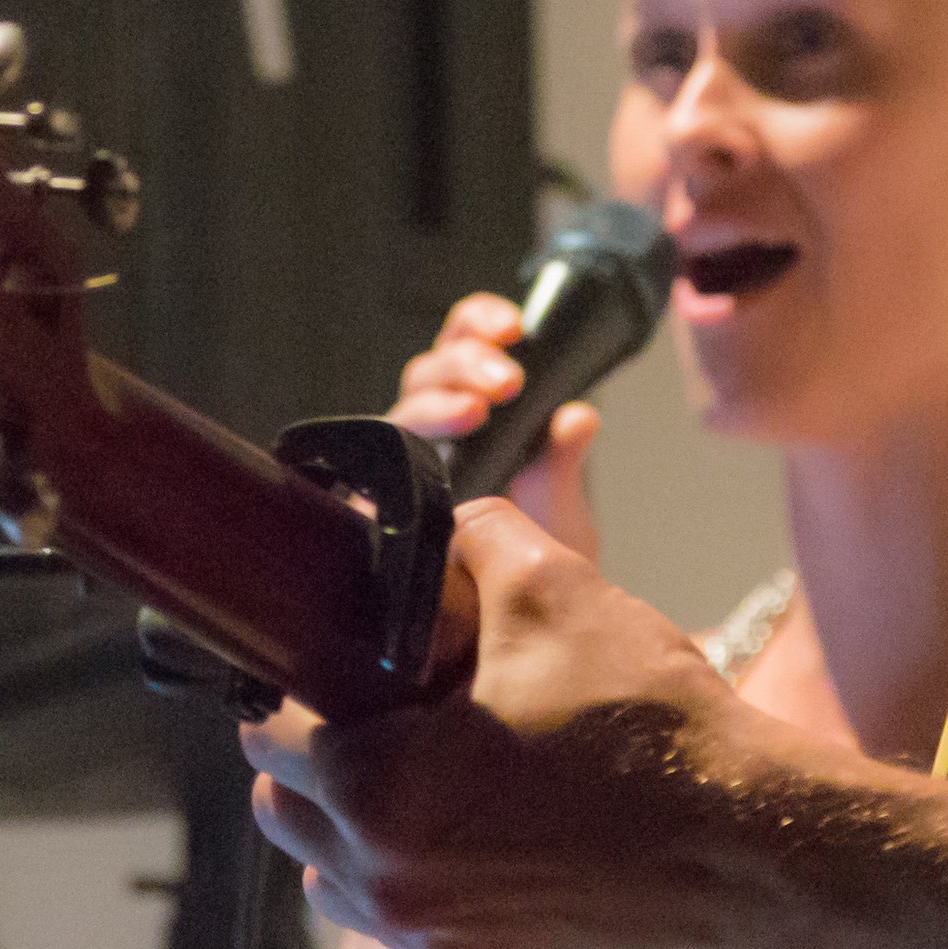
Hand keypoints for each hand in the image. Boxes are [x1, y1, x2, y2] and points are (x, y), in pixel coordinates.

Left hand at [244, 499, 820, 948]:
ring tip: (416, 747)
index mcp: (376, 790)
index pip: (268, 725)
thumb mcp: (552, 586)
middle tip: (381, 688)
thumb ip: (464, 536)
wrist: (744, 839)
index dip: (303, 669)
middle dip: (315, 739)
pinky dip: (392, 856)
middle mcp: (381, 875)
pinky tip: (455, 802)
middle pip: (280, 801)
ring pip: (322, 863)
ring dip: (343, 807)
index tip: (346, 642)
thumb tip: (419, 525)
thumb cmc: (648, 722)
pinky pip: (381, 903)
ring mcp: (422, 926)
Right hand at [386, 293, 603, 558]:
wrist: (512, 625)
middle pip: (428, 370)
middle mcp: (431, 429)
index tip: (514, 328)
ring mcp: (399, 463)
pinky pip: (368, 464)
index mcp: (474, 408)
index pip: (463, 342)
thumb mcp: (558, 507)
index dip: (479, 322)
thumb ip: (563, 459)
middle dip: (465, 365)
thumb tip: (579, 414)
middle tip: (507, 383)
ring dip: (439, 400)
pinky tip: (414, 462)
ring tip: (475, 412)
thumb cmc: (530, 560)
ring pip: (402, 408)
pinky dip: (387, 453)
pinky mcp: (372, 501)